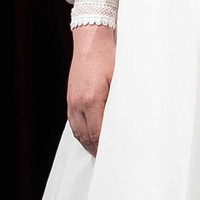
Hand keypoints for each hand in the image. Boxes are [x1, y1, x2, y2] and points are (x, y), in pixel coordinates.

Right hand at [67, 24, 115, 154]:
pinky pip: (73, 121)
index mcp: (92, 100)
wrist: (91, 40)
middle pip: (85, 136)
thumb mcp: (120, 79)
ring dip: (87, 143)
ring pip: (77, 130)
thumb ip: (122, 101)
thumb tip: (128, 119)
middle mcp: (79, 103)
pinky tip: (88, 136)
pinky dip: (81, 132)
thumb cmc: (109, 56)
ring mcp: (72, 100)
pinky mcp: (71, 97)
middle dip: (96, 149)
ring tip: (98, 152)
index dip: (105, 147)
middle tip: (108, 159)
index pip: (98, 133)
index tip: (115, 155)